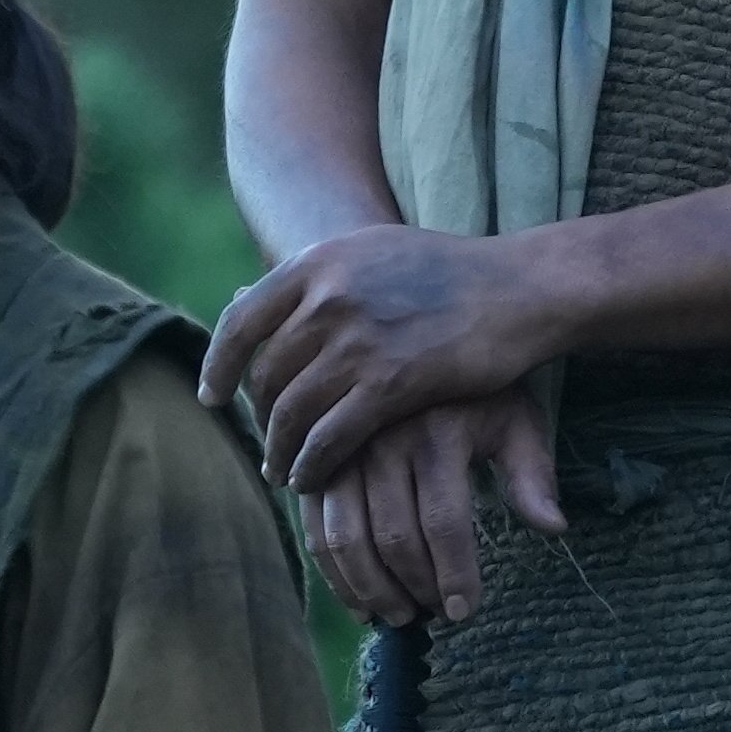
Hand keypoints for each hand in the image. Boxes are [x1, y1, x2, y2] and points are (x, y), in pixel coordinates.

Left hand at [208, 228, 577, 503]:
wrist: (517, 287)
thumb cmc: (450, 271)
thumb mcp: (372, 252)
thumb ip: (317, 278)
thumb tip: (253, 298)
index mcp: (319, 263)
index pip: (241, 321)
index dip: (219, 365)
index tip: (212, 396)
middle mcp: (328, 297)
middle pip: (266, 373)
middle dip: (259, 416)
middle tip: (265, 442)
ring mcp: (357, 340)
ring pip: (291, 411)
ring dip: (280, 449)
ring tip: (282, 471)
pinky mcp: (390, 383)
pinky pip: (329, 436)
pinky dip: (312, 465)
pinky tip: (311, 479)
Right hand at [287, 396, 569, 626]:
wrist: (418, 340)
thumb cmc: (477, 392)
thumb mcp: (515, 420)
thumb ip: (532, 474)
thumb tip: (554, 528)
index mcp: (437, 433)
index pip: (444, 521)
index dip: (454, 575)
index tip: (463, 612)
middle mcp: (383, 441)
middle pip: (395, 537)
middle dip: (414, 589)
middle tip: (431, 617)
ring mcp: (342, 451)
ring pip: (347, 539)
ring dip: (371, 590)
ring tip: (397, 616)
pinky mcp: (316, 462)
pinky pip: (315, 527)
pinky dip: (333, 573)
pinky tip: (358, 601)